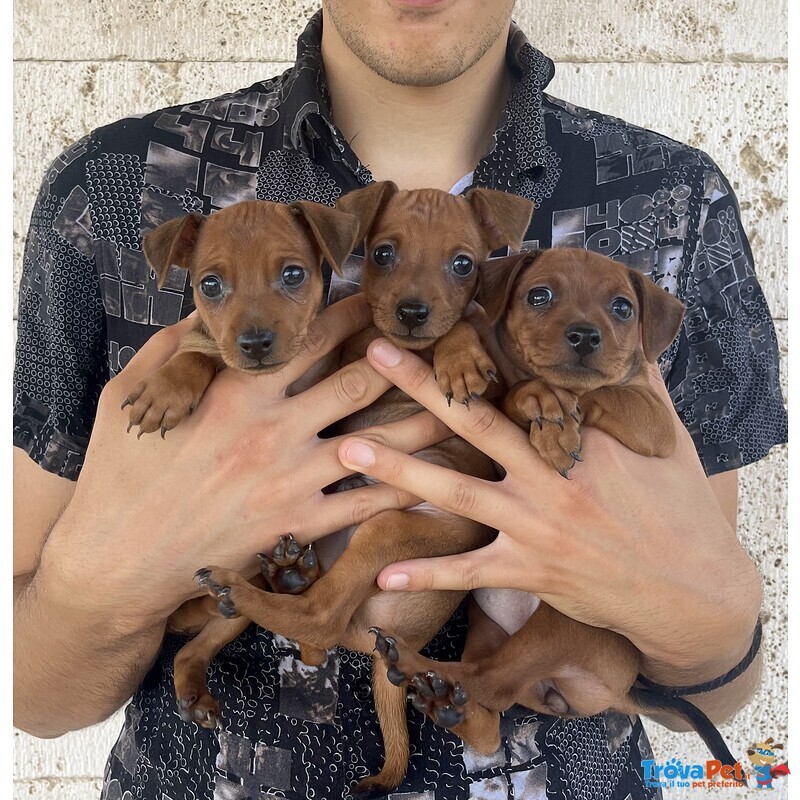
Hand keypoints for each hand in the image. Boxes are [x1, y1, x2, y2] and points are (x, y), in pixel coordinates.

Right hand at [40, 296, 450, 629]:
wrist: (118, 558)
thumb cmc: (120, 472)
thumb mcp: (130, 393)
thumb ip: (171, 347)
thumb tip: (204, 311)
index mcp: (235, 390)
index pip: (307, 338)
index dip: (349, 312)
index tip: (377, 296)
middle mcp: (273, 429)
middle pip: (355, 381)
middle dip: (400, 356)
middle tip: (437, 338)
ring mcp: (291, 479)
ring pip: (376, 442)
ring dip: (423, 421)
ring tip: (462, 405)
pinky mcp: (297, 524)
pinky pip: (363, 503)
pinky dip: (402, 490)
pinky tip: (434, 479)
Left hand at [338, 339, 761, 682]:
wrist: (693, 590)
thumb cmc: (680, 508)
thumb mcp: (668, 436)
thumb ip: (641, 385)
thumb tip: (629, 336)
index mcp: (584, 436)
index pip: (525, 382)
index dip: (482, 349)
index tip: (444, 317)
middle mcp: (552, 476)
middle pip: (477, 421)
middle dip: (423, 386)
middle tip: (375, 354)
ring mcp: (537, 525)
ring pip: (457, 492)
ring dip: (400, 470)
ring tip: (351, 450)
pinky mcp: (531, 570)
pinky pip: (468, 573)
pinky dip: (427, 574)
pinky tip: (384, 575)